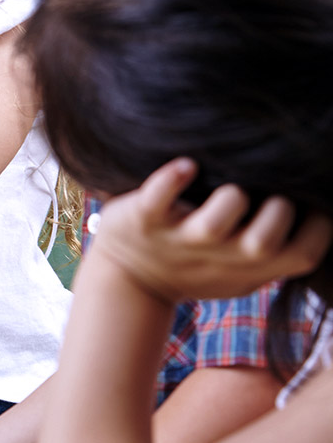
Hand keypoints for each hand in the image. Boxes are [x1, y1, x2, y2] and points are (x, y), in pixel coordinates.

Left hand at [90, 158, 331, 301]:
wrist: (130, 277)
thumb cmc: (199, 264)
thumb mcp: (243, 270)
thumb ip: (276, 250)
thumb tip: (319, 205)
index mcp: (250, 267)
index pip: (304, 255)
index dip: (318, 228)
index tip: (312, 206)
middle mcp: (219, 256)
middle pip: (263, 243)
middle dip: (278, 212)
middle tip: (271, 197)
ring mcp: (179, 240)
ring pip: (213, 225)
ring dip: (229, 199)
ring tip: (229, 187)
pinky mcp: (144, 221)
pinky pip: (156, 200)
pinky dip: (170, 180)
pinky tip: (186, 166)